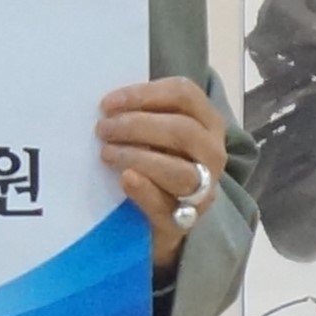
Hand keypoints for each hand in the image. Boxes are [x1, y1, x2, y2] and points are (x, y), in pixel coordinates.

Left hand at [97, 75, 229, 265]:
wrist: (166, 215)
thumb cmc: (159, 160)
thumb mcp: (157, 132)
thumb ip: (142, 114)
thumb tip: (109, 106)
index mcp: (207, 121)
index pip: (184, 95)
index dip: (144, 94)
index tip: (108, 103)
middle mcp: (212, 152)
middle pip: (183, 130)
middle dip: (138, 126)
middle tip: (103, 129)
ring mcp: (205, 188)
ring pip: (181, 171)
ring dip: (139, 157)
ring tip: (107, 153)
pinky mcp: (186, 220)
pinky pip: (168, 206)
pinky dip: (145, 191)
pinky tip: (125, 179)